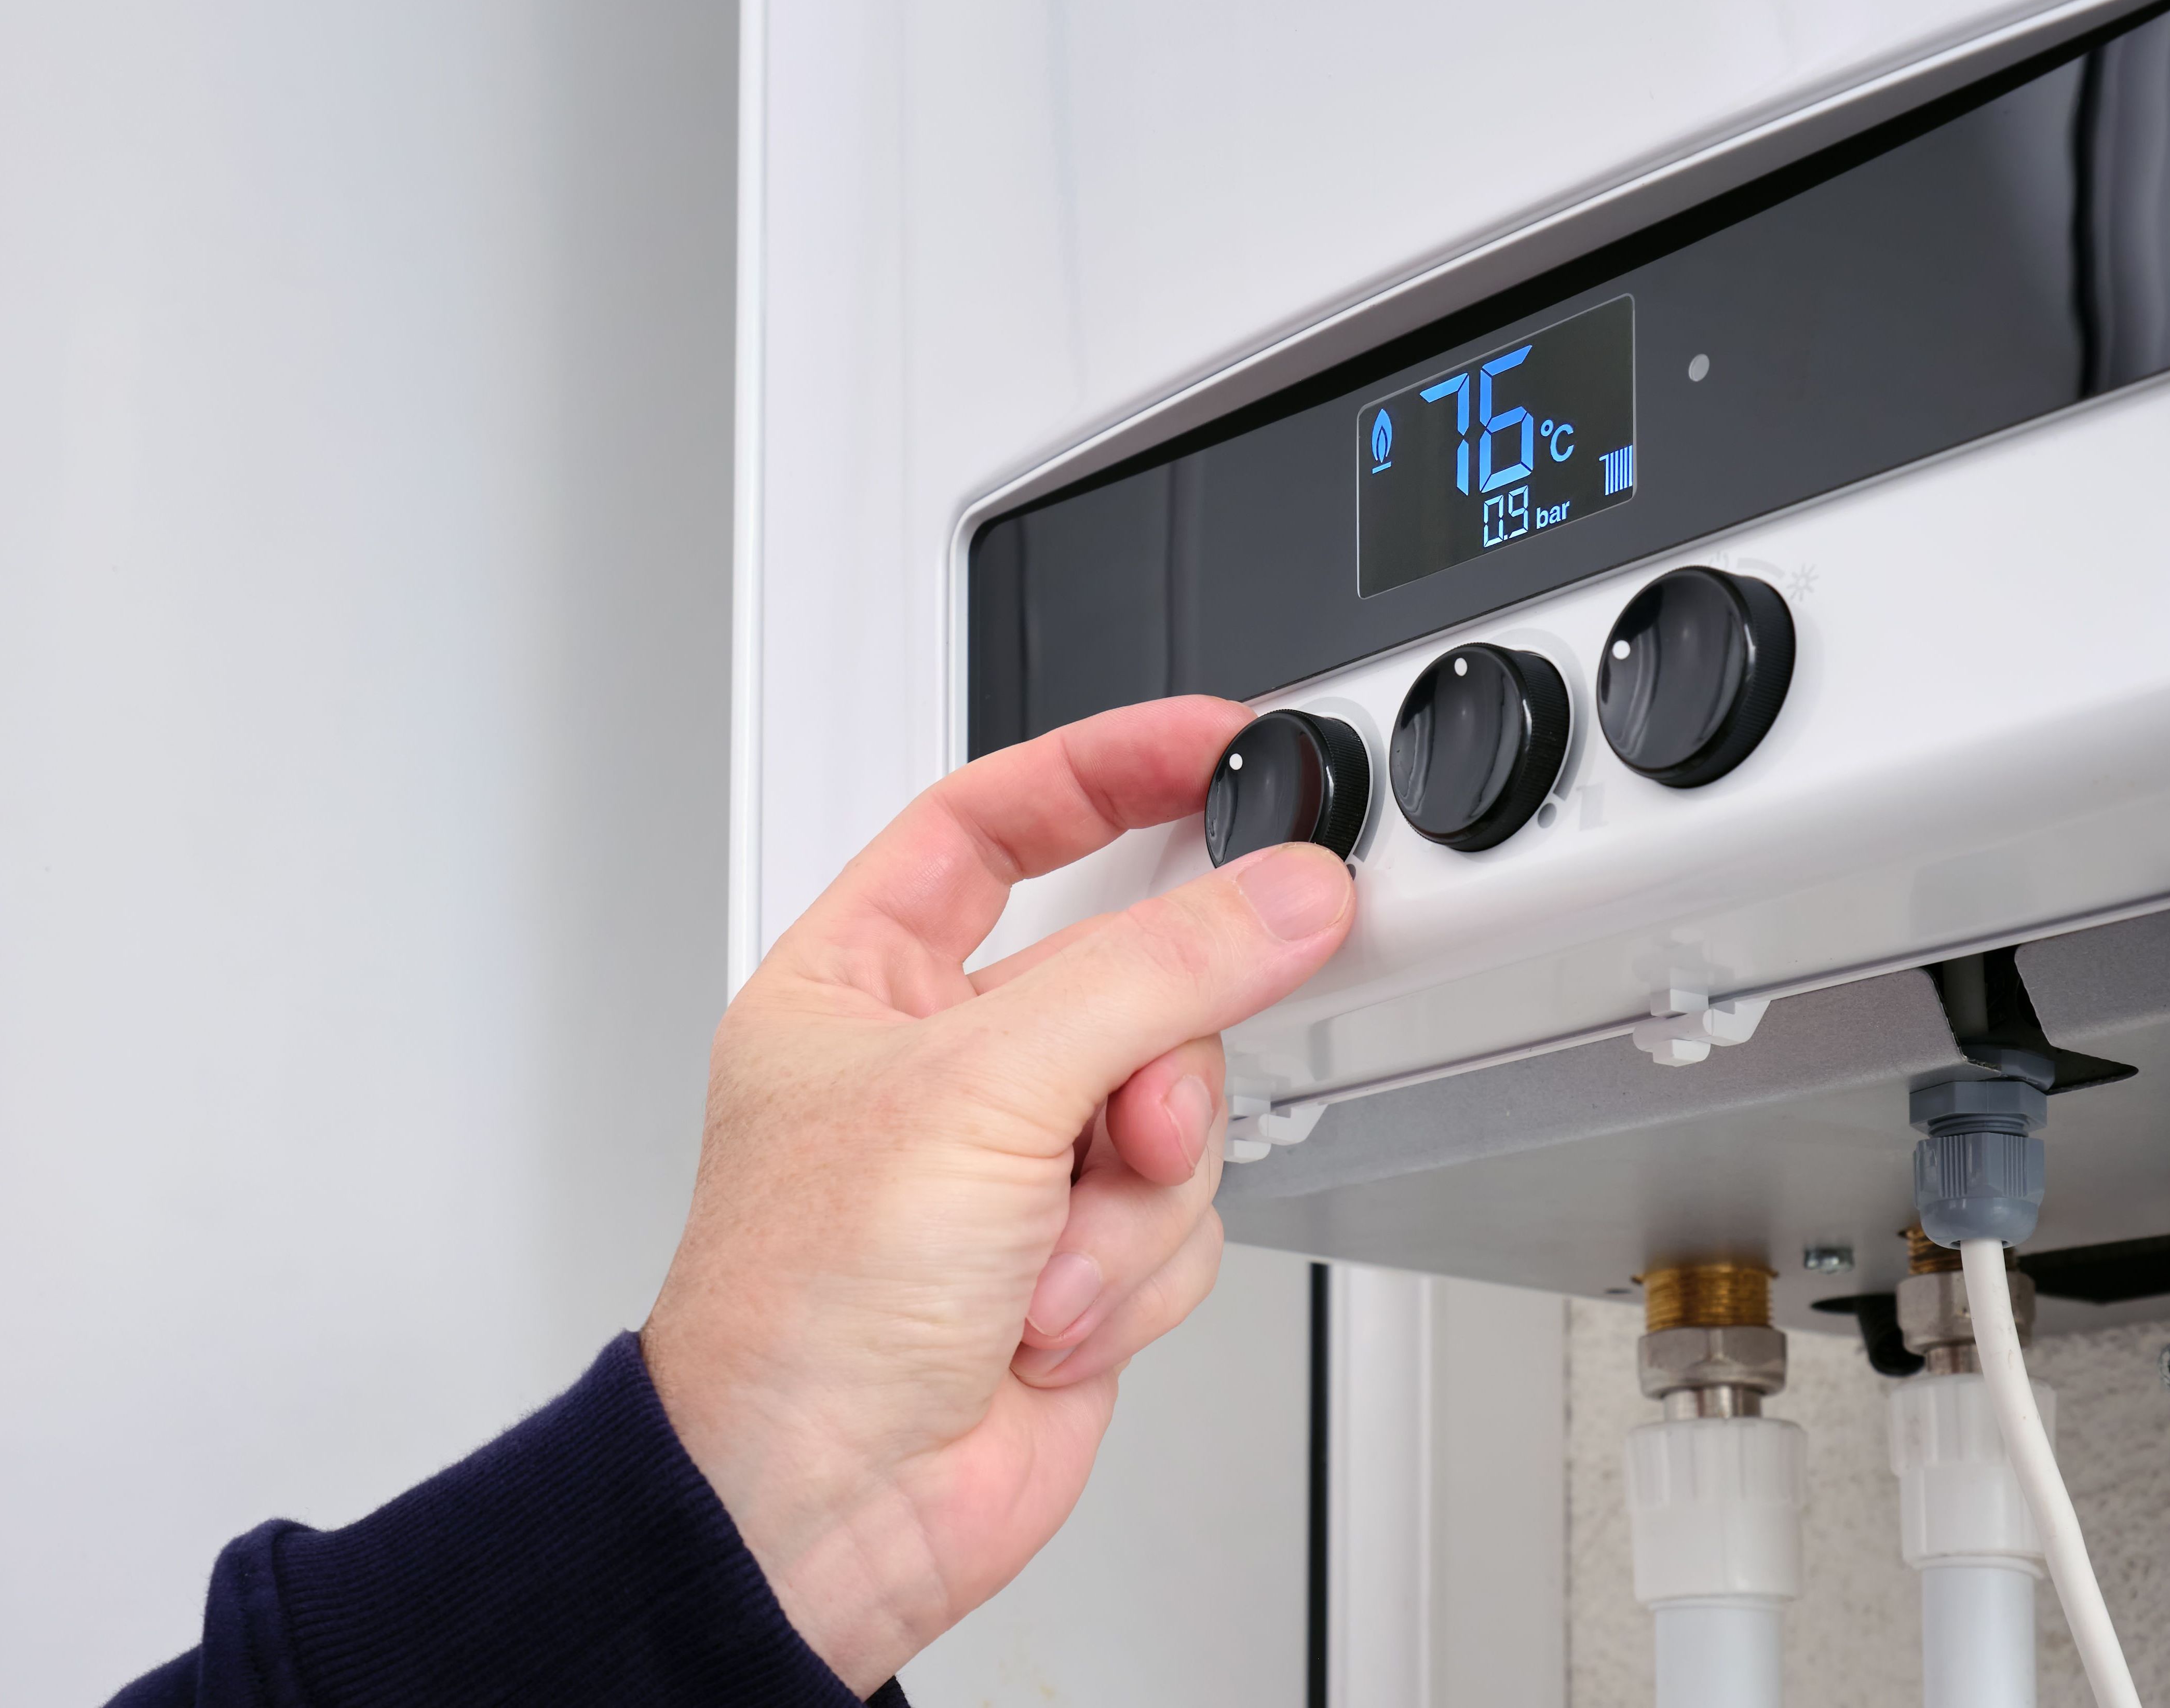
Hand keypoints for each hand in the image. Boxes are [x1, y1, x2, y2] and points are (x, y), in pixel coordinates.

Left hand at [640, 696, 1355, 1692]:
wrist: (822, 1514)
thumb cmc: (800, 1310)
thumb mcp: (983, 1089)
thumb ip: (1156, 972)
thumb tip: (1281, 896)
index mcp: (865, 981)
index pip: (998, 818)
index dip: (1107, 766)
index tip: (1215, 743)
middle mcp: (944, 1064)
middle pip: (1130, 974)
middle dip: (1148, 1060)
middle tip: (1133, 1108)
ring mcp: (1020, 1164)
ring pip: (1178, 1103)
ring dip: (1132, 1194)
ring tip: (1047, 1253)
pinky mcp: (1082, 1257)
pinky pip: (1184, 1217)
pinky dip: (1132, 1271)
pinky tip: (1049, 1318)